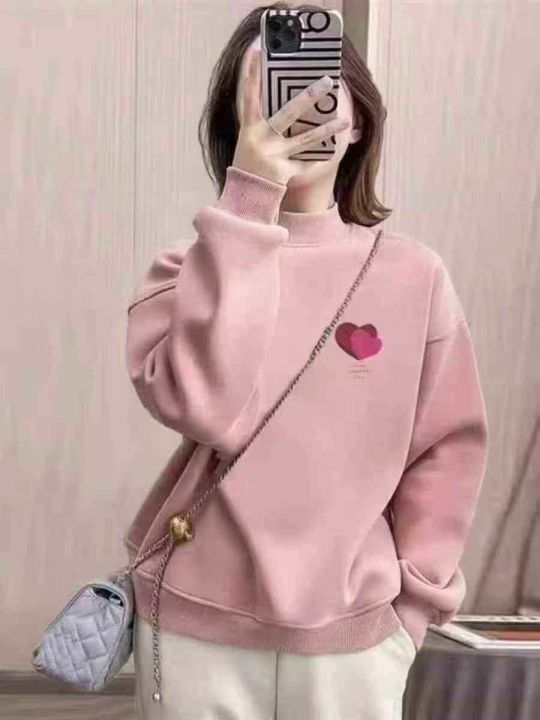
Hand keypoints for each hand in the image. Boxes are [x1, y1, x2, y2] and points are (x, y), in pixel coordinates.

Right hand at [232, 44, 349, 185]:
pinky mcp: (283, 172)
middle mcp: (260, 139)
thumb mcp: (248, 141)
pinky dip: (315, 161)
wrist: (244, 196)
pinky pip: (305, 164)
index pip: (249, 95)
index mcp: (248, 128)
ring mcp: (273, 156)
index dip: (250, 72)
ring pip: (305, 140)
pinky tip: (329, 154)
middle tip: (327, 81)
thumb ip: (261, 124)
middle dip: (308, 97)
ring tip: (345, 120)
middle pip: (288, 113)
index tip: (256, 50)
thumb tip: (284, 104)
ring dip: (326, 130)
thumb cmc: (248, 165)